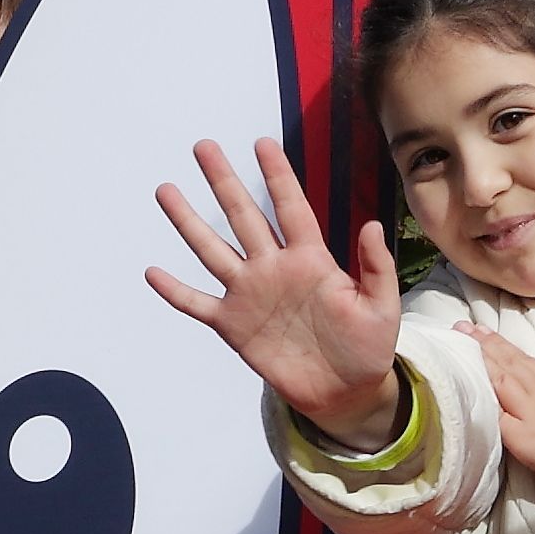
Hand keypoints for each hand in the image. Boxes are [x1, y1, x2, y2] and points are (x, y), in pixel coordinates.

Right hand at [147, 136, 405, 443]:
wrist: (345, 390)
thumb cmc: (367, 346)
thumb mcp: (382, 307)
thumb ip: (377, 267)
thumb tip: (373, 226)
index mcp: (311, 259)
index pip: (291, 208)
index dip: (277, 176)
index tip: (261, 143)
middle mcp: (274, 268)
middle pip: (243, 216)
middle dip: (224, 182)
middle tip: (203, 146)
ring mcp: (250, 294)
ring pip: (213, 250)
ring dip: (189, 222)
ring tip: (166, 190)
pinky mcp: (234, 325)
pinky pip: (198, 304)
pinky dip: (175, 291)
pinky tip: (152, 273)